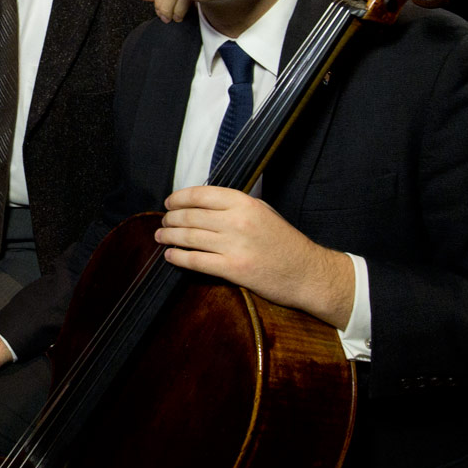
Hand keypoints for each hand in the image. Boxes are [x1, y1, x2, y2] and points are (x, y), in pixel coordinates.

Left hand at [156, 186, 355, 327]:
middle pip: (190, 216)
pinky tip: (170, 256)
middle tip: (163, 222)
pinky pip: (196, 261)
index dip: (179, 198)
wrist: (307, 272)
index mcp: (244, 202)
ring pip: (189, 238)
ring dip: (169, 237)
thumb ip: (236, 205)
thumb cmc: (285, 242)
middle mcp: (237, 221)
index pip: (200, 194)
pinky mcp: (233, 269)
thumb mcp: (264, 211)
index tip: (169, 203)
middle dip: (171, 219)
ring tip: (160, 236)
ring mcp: (234, 245)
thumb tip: (203, 203)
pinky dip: (178, 257)